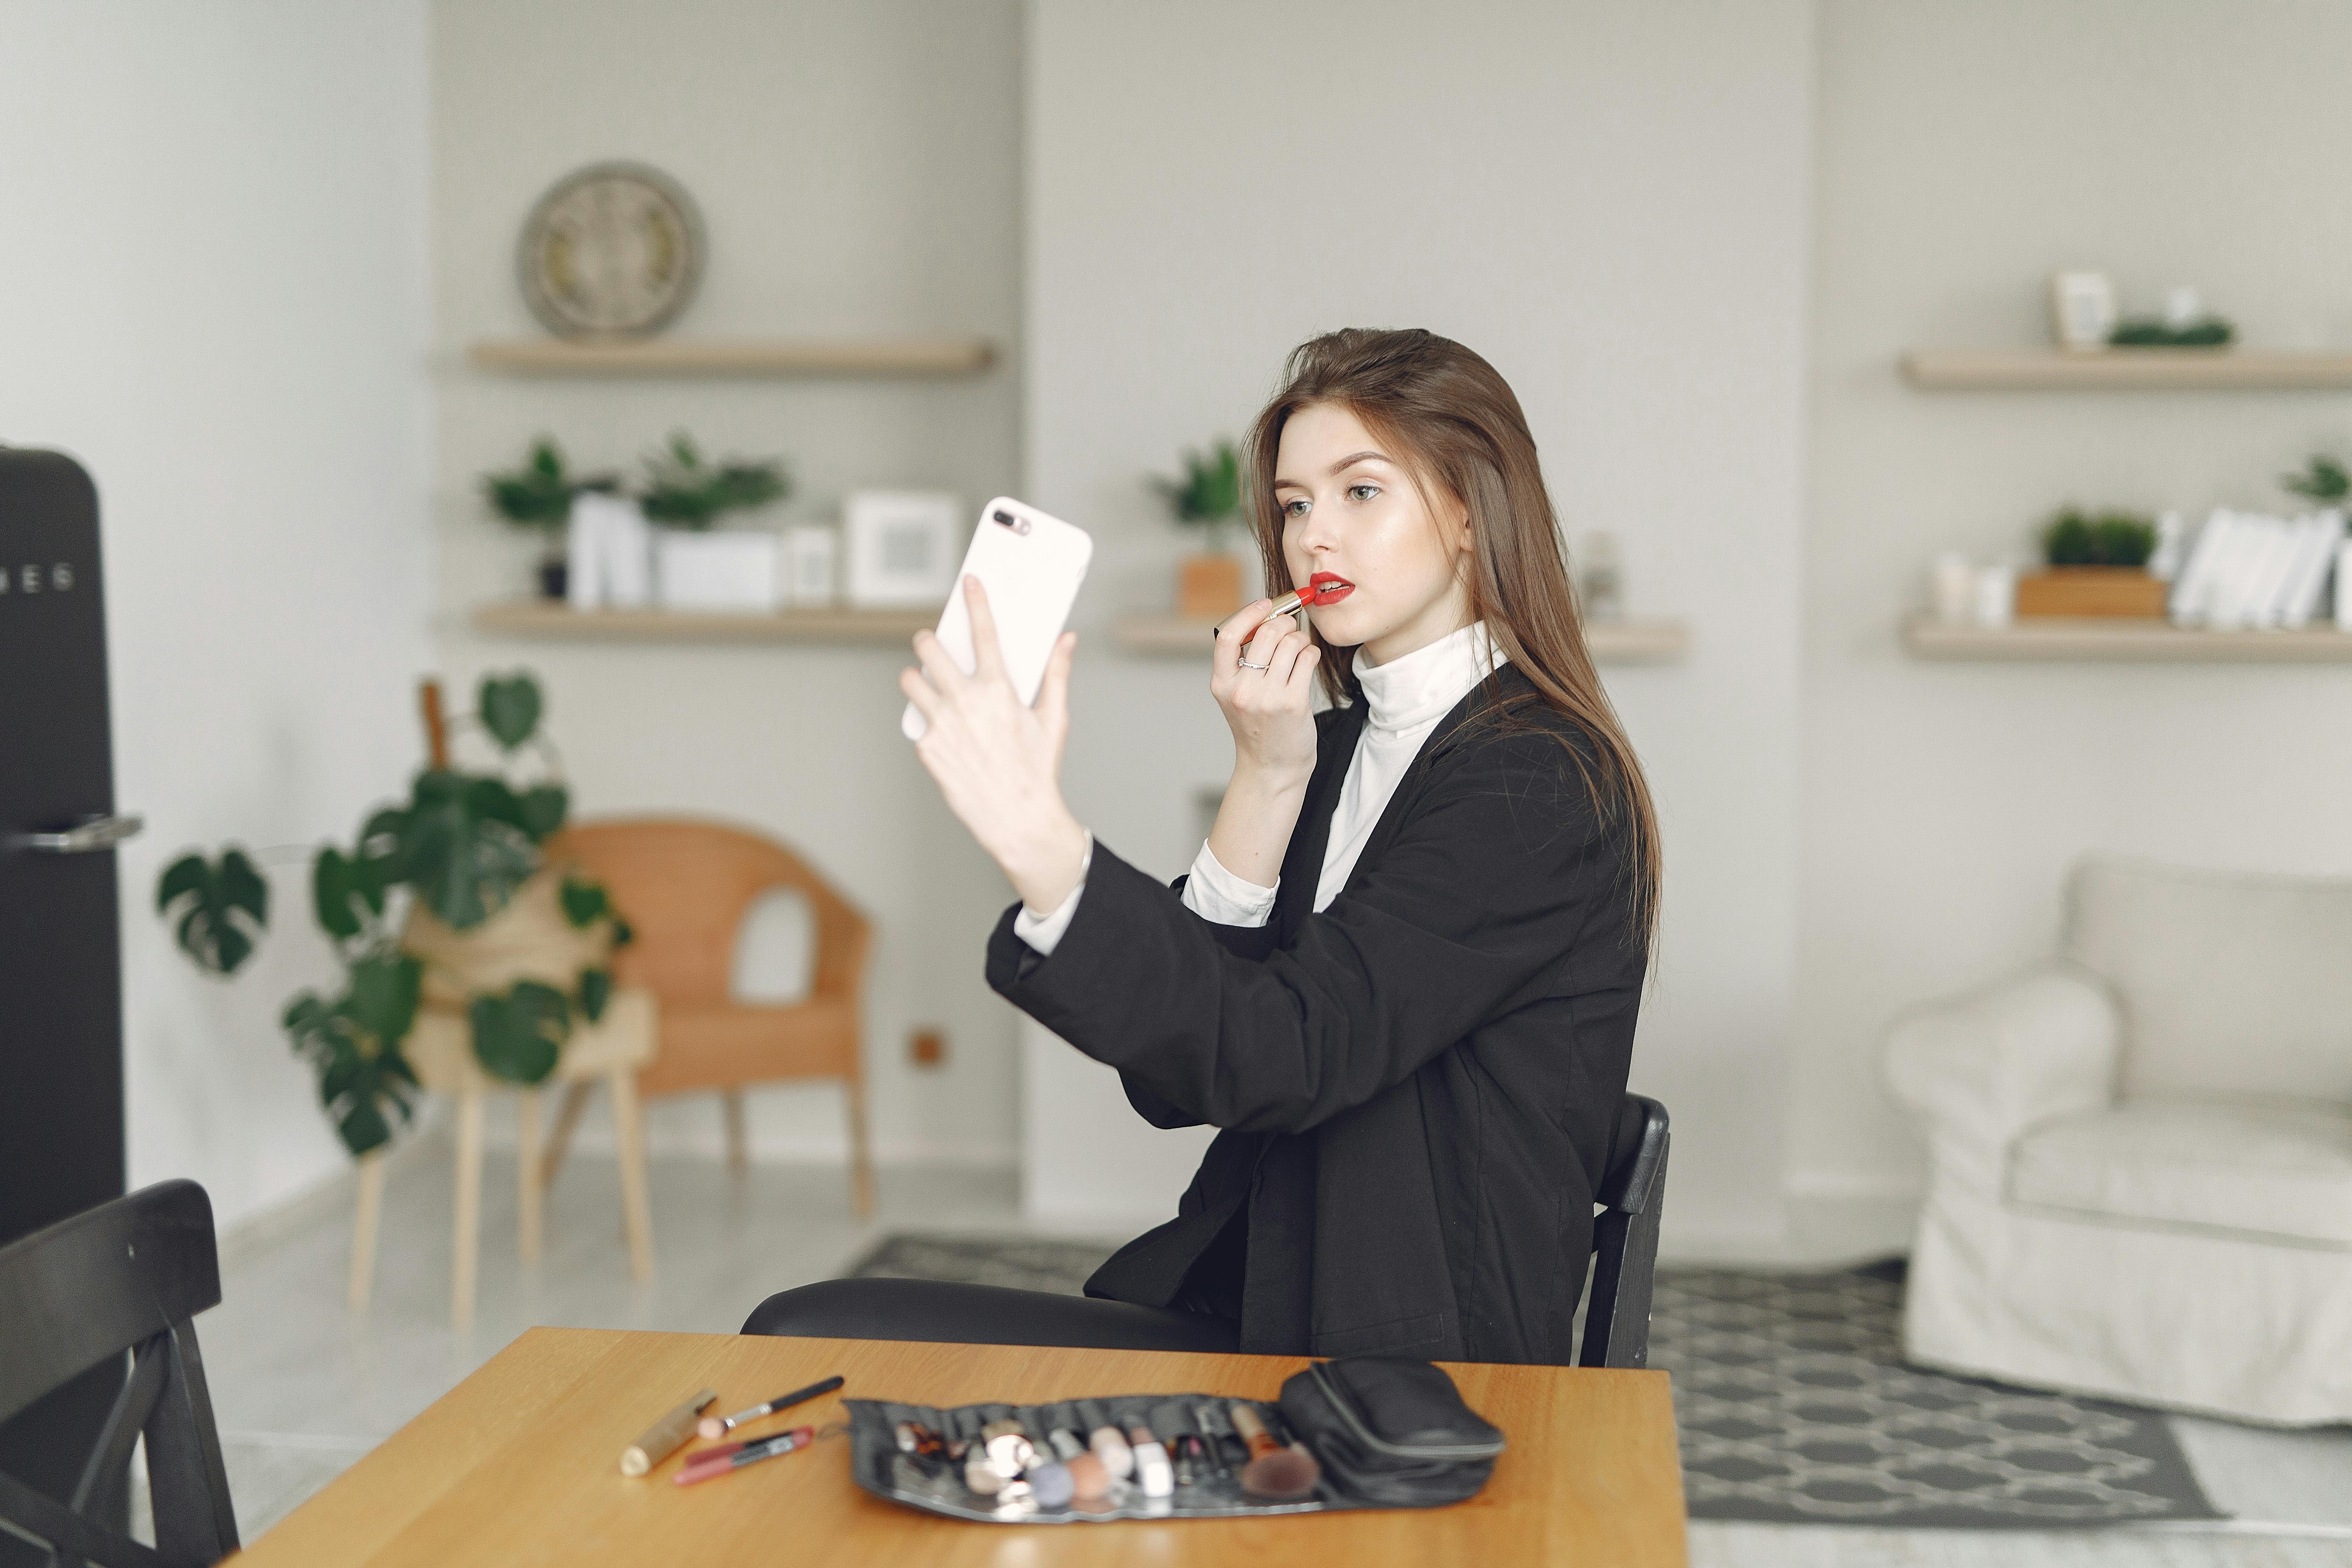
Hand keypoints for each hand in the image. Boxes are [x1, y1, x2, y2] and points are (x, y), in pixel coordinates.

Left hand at [900, 577, 1088, 912]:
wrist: (1017, 818)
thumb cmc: (1038, 769)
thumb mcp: (1054, 719)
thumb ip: (1057, 674)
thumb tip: (1066, 640)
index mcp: (999, 689)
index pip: (983, 632)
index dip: (975, 601)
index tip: (969, 583)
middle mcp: (966, 702)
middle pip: (928, 648)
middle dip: (927, 639)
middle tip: (931, 643)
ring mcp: (942, 724)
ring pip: (910, 680)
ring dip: (916, 677)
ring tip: (928, 684)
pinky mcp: (927, 747)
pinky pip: (917, 721)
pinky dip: (927, 720)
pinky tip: (944, 730)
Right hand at [1210, 599, 1321, 789]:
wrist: (1271, 768)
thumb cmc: (1258, 727)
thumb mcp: (1237, 696)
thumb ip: (1243, 662)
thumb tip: (1266, 618)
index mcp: (1222, 684)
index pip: (1227, 635)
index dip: (1248, 613)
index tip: (1265, 605)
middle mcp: (1242, 690)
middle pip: (1265, 633)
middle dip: (1283, 623)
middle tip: (1290, 627)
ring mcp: (1267, 697)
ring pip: (1290, 643)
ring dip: (1300, 638)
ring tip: (1300, 648)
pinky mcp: (1293, 703)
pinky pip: (1307, 658)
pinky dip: (1311, 652)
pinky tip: (1308, 661)